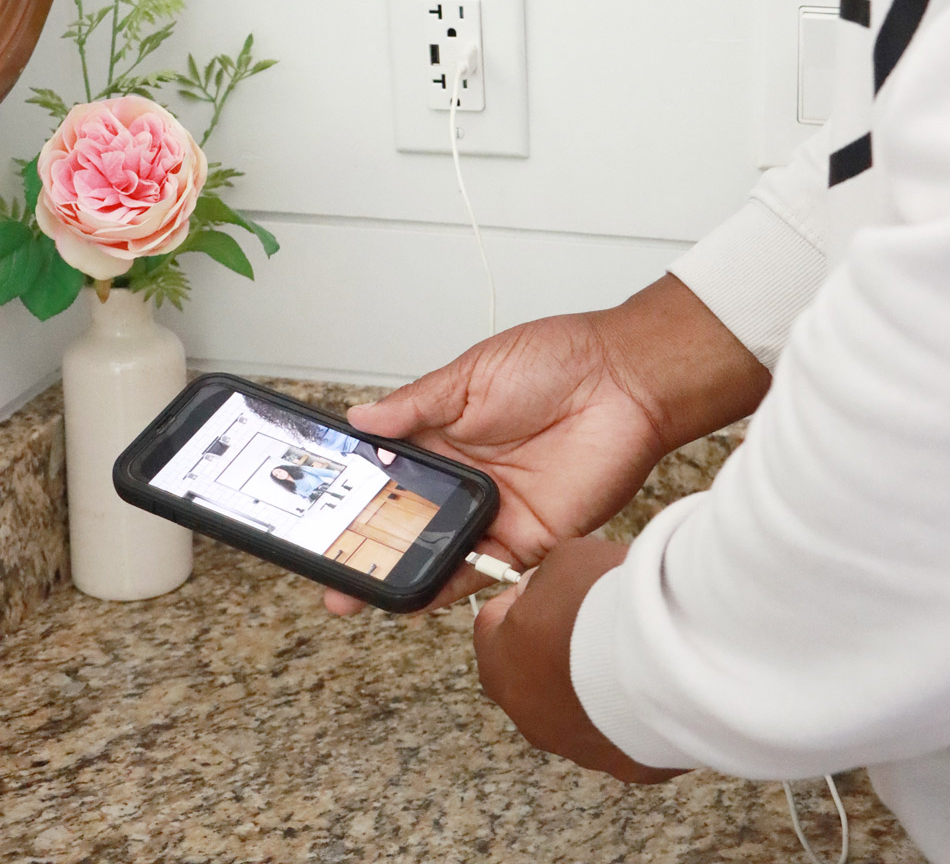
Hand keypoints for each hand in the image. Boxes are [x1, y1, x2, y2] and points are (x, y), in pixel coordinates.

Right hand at [324, 308, 666, 614]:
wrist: (624, 380)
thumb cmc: (557, 361)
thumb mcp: (471, 373)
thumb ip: (416, 404)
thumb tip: (359, 419)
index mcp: (446, 434)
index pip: (387, 471)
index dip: (354, 492)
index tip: (318, 511)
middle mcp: (466, 477)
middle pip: (405, 519)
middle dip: (364, 544)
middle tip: (324, 566)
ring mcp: (494, 511)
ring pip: (436, 551)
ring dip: (398, 571)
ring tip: (352, 590)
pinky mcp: (528, 538)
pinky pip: (481, 571)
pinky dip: (448, 585)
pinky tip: (415, 596)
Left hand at [474, 538, 686, 782]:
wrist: (665, 652)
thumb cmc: (603, 605)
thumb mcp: (563, 563)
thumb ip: (545, 581)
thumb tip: (549, 593)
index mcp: (499, 663)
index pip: (491, 627)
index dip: (517, 602)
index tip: (540, 588)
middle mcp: (527, 714)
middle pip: (529, 671)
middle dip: (552, 644)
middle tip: (586, 617)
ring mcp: (572, 745)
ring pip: (572, 705)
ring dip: (590, 680)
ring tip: (625, 646)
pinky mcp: (619, 763)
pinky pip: (617, 729)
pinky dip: (627, 708)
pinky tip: (649, 678)